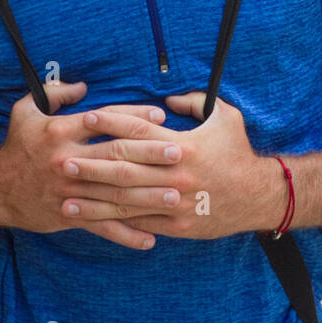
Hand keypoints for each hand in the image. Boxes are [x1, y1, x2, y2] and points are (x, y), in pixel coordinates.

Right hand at [0, 79, 174, 249]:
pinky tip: (150, 240)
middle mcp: (68, 160)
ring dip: (146, 197)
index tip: (161, 118)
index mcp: (61, 131)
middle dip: (150, 155)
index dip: (134, 118)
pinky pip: (102, 226)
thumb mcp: (27, 110)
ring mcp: (70, 191)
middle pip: (116, 156)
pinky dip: (126, 235)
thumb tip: (84, 85)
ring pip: (114, 193)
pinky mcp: (69, 215)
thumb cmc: (17, 145)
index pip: (105, 120)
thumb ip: (55, 93)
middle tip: (179, 154)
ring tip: (175, 196)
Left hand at [55, 90, 283, 239]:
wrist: (259, 196)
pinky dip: (114, 221)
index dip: (109, 122)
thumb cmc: (239, 152)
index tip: (85, 118)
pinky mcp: (175, 225)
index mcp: (182, 145)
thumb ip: (195, 102)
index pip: (137, 130)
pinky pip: (139, 222)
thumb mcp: (225, 116)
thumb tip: (167, 97)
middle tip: (62, 160)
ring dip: (92, 197)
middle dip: (90, 163)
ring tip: (66, 194)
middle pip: (123, 166)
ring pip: (125, 199)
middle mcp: (174, 173)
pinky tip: (93, 219)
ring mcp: (174, 202)